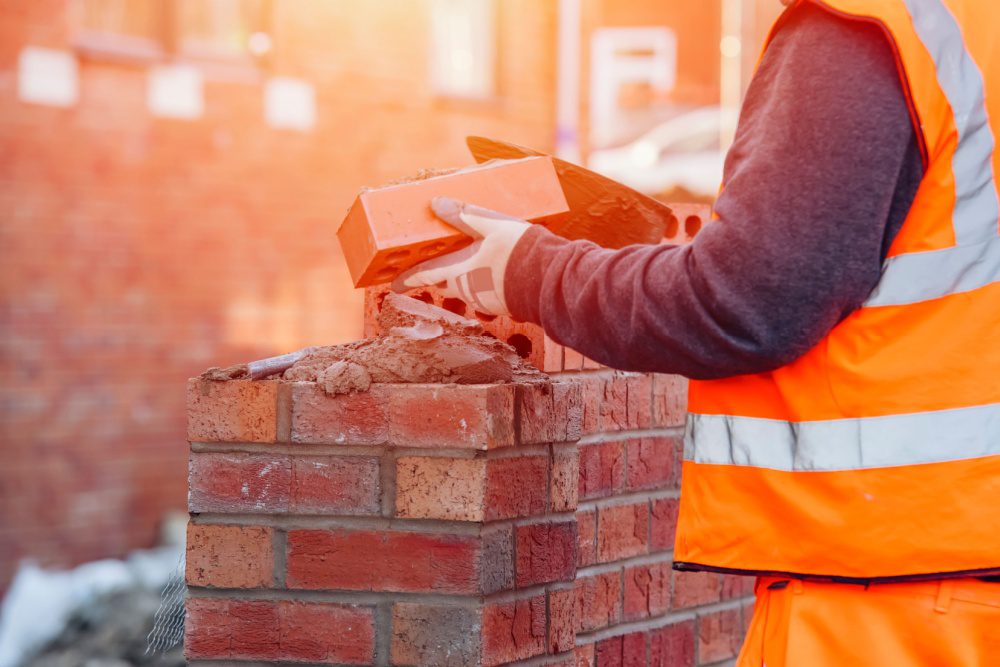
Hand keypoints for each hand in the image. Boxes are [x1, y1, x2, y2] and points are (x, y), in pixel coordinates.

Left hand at [392, 196, 529, 315]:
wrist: (551, 281)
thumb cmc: (520, 252)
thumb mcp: (491, 225)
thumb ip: (464, 215)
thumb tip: (436, 203)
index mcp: (460, 271)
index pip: (425, 276)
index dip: (407, 278)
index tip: (394, 284)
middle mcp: (468, 291)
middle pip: (445, 283)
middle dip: (438, 276)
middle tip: (435, 266)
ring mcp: (486, 302)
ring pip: (466, 289)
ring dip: (464, 278)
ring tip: (471, 263)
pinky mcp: (503, 307)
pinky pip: (485, 294)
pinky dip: (484, 283)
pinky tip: (496, 273)